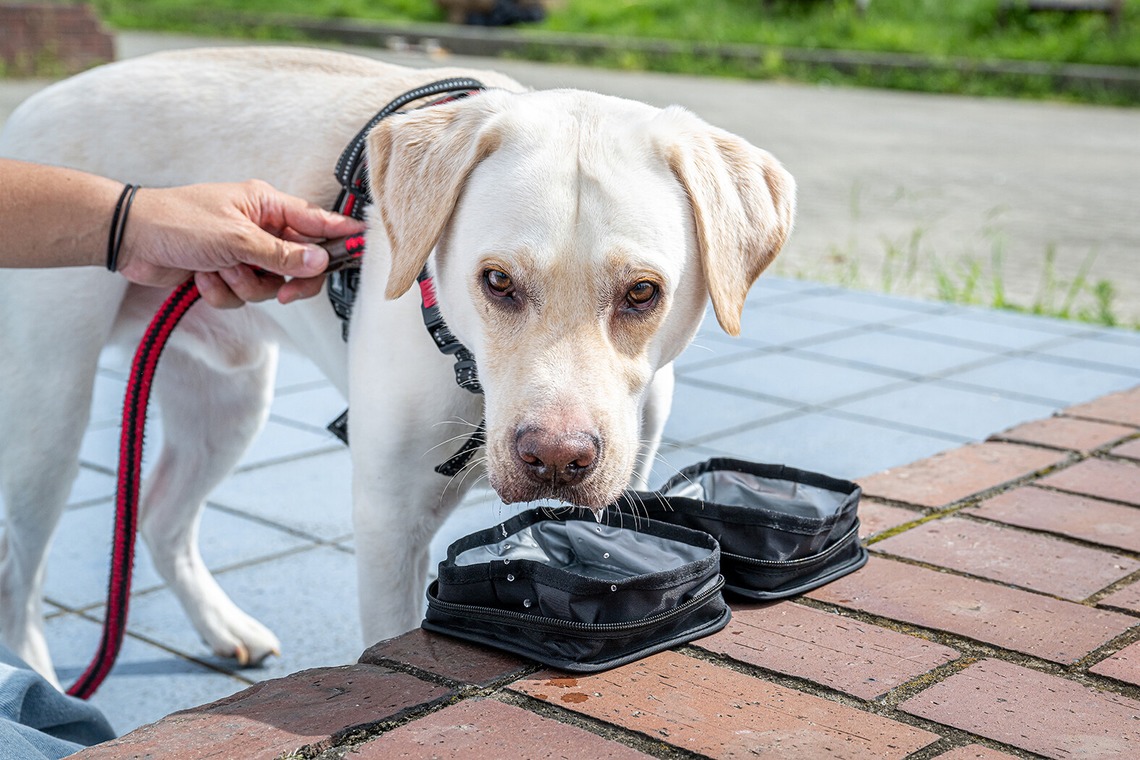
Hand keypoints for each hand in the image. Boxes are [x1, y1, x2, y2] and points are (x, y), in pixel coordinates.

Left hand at [115, 180, 364, 307]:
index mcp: (267, 205)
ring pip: (270, 284)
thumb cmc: (177, 222)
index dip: (341, 236)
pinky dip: (224, 292)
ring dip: (245, 286)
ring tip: (220, 270)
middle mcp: (260, 228)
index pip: (316, 222)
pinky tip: (203, 278)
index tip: (362, 247)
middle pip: (299, 263)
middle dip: (286, 281)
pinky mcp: (226, 272)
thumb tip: (319, 261)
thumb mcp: (235, 239)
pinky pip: (243, 295)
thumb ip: (281, 254)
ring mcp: (244, 252)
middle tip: (283, 293)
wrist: (130, 240)